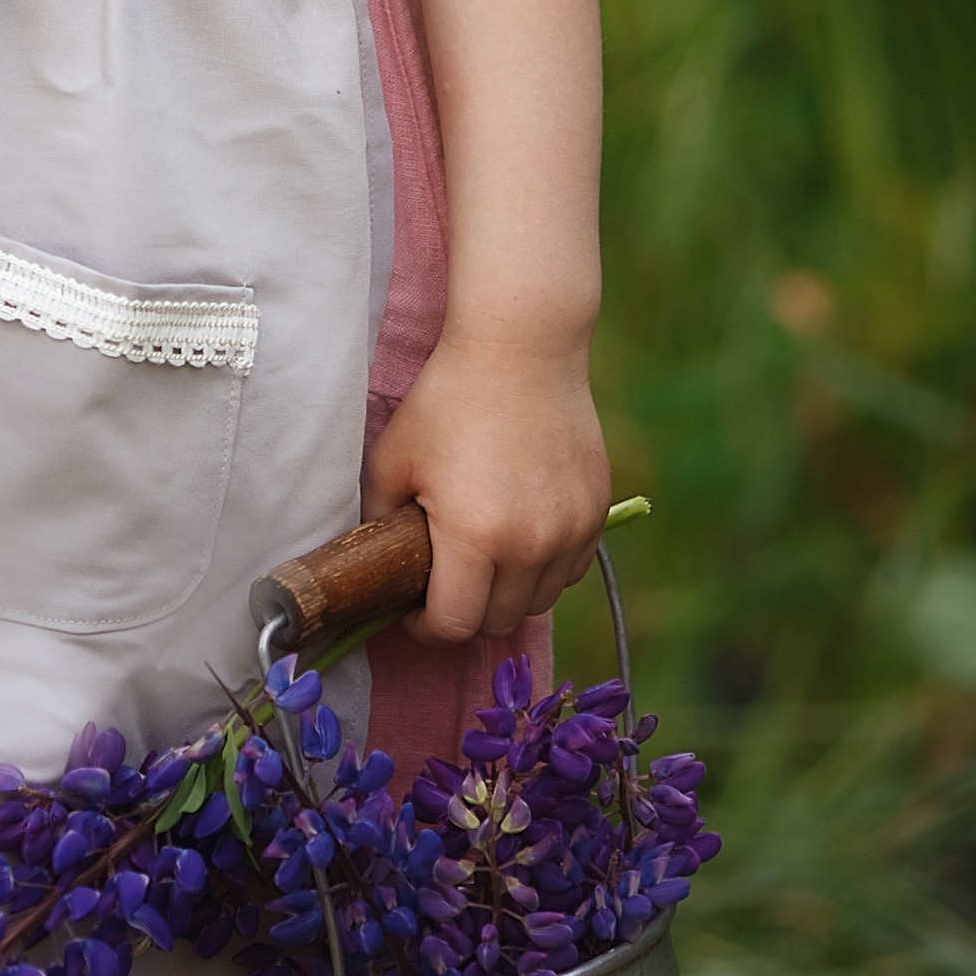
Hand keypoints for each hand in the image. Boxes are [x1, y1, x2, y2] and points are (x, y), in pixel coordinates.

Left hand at [361, 327, 609, 645]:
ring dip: (508, 595)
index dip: (425, 627)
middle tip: (443, 586)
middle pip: (498, 621)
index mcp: (476, 536)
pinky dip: (544, 568)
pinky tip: (521, 536)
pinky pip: (571, 569)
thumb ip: (379, 522)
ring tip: (483, 561)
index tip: (412, 610)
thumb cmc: (447, 399)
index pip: (454, 625)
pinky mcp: (597, 511)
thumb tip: (378, 564)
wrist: (522, 348)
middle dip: (465, 614)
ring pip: (540, 601)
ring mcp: (572, 530)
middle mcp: (532, 544)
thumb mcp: (392, 460)